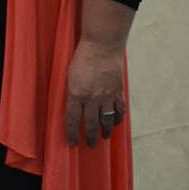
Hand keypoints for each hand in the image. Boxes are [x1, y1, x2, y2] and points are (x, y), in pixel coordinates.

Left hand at [65, 0, 133, 146]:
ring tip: (103, 137)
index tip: (73, 143)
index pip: (73, 120)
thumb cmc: (82, 57)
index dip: (72, 134)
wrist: (102, 45)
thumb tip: (71, 105)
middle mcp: (92, 98)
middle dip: (90, 137)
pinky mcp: (117, 91)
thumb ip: (71, 92)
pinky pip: (119, 110)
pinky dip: (118, 119)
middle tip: (90, 144)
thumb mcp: (69, 75)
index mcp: (76, 94)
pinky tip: (115, 123)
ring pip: (107, 120)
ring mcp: (107, 96)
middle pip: (91, 124)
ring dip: (105, 131)